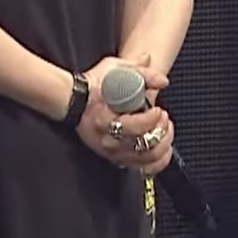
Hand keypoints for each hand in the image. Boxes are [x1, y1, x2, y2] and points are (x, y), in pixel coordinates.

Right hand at [75, 53, 170, 171]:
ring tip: (165, 129)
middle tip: (163, 116)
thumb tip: (163, 81)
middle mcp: (108, 141)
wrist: (73, 98)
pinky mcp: (116, 158)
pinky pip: (142, 168)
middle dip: (161, 130)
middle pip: (144, 145)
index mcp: (104, 120)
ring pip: (146, 158)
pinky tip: (164, 150)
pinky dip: (158, 161)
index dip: (152, 119)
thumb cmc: (94, 84)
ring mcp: (112, 152)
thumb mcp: (115, 69)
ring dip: (163, 145)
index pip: (134, 127)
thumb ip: (141, 73)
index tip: (158, 109)